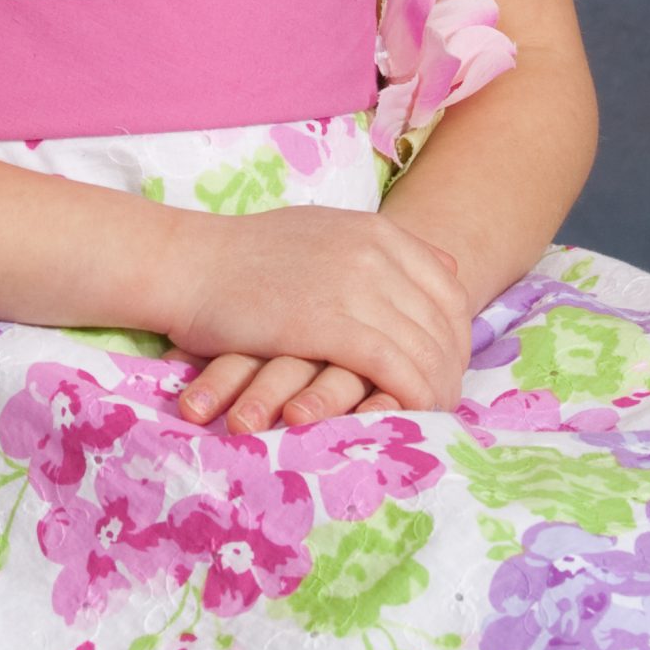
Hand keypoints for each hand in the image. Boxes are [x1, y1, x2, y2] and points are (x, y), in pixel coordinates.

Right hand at [162, 204, 469, 418]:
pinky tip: (409, 416)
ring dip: (436, 389)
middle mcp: (375, 254)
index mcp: (377, 231)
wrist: (191, 263)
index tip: (449, 365)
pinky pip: (393, 367)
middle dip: (452, 367)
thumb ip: (383, 249)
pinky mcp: (329, 324)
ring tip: (433, 418)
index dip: (457, 334)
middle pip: (442, 322)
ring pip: (423, 348)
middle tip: (447, 401)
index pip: (448, 289)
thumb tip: (445, 266)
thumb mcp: (326, 232)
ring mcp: (355, 286)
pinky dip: (410, 396)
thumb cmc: (248, 255)